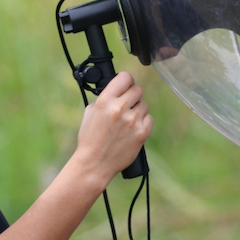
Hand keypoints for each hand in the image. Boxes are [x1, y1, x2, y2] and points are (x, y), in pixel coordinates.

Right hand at [73, 71, 152, 185]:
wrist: (95, 162)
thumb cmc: (90, 137)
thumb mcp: (91, 112)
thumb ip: (105, 98)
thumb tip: (118, 89)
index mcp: (105, 101)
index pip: (125, 77)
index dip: (125, 81)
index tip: (124, 85)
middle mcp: (120, 109)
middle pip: (137, 90)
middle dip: (131, 95)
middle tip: (125, 104)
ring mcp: (132, 121)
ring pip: (143, 105)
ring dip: (136, 110)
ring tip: (125, 121)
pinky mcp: (142, 132)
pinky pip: (148, 118)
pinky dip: (142, 121)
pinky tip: (131, 128)